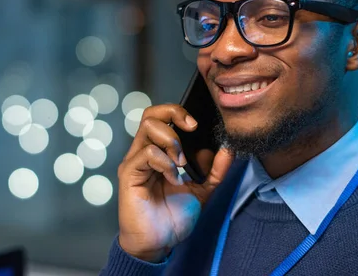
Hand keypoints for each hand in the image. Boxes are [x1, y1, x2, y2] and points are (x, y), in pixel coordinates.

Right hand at [117, 104, 233, 262]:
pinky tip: (173, 179)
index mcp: (158, 151)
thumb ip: (215, 170)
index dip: (178, 112)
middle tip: (191, 130)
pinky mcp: (129, 173)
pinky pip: (146, 153)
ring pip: (148, 127)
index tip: (197, 125)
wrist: (158, 243)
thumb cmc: (173, 216)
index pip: (161, 116)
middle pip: (151, 114)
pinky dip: (165, 163)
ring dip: (172, 141)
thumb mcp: (202, 190)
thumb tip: (228, 149)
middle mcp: (143, 151)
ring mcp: (135, 161)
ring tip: (182, 163)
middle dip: (174, 115)